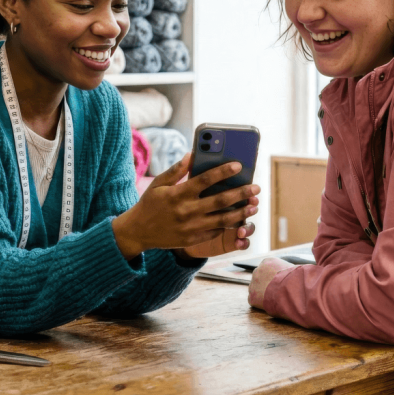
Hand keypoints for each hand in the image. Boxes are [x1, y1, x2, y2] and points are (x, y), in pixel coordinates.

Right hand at [112, 153, 260, 259]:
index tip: (238, 165)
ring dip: (241, 212)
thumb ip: (176, 170)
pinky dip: (229, 226)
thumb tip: (192, 154)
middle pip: (220, 201)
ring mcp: (191, 227)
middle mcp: (186, 211)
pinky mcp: (193, 239)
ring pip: (223, 220)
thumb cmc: (150, 204)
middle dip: (241, 193)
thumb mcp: (158, 184)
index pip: (205, 180)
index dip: (223, 172)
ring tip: (254, 205)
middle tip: (255, 188)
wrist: (138, 232)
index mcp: (178, 194)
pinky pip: (216, 232)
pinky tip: (240, 219)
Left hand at [247, 257, 294, 309]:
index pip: (267, 268)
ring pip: (256, 289)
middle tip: (276, 291)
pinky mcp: (252, 297)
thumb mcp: (291, 269)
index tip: (279, 282)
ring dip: (263, 293)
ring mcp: (253, 284)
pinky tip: (270, 304)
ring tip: (275, 298)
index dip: (273, 276)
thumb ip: (285, 270)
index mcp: (267, 262)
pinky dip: (261, 303)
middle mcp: (257, 271)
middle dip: (266, 284)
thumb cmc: (294, 279)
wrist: (290, 290)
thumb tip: (288, 275)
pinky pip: (254, 300)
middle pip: (260, 277)